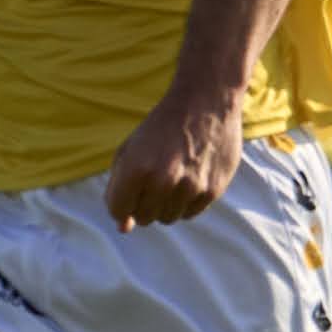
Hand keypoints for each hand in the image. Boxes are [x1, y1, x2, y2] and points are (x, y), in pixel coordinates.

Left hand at [106, 90, 247, 231]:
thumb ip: (119, 190)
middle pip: (143, 217)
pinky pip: (189, 214)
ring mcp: (190, 187)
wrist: (205, 102)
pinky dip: (185, 202)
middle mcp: (163, 180)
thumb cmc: (160, 127)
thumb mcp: (130, 151)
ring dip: (165, 204)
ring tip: (172, 176)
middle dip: (143, 202)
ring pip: (167, 218)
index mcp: (136, 168)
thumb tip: (124, 229)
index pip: (118, 210)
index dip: (120, 201)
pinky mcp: (212, 190)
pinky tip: (189, 178)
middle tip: (153, 177)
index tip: (129, 187)